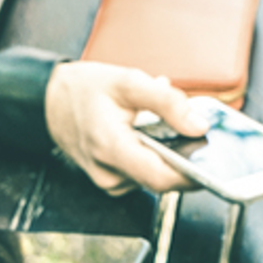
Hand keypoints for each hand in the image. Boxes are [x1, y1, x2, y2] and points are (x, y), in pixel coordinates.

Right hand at [44, 63, 206, 194]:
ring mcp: (109, 181)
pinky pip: (142, 174)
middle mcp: (109, 173)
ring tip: (161, 128)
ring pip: (153, 177)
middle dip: (182, 161)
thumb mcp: (128, 81)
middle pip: (162, 180)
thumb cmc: (83, 90)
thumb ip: (167, 102)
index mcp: (111, 148)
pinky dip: (152, 156)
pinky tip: (148, 136)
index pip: (161, 177)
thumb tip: (198, 125)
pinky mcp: (112, 180)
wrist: (50, 102)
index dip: (191, 173)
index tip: (212, 162)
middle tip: (194, 136)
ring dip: (166, 156)